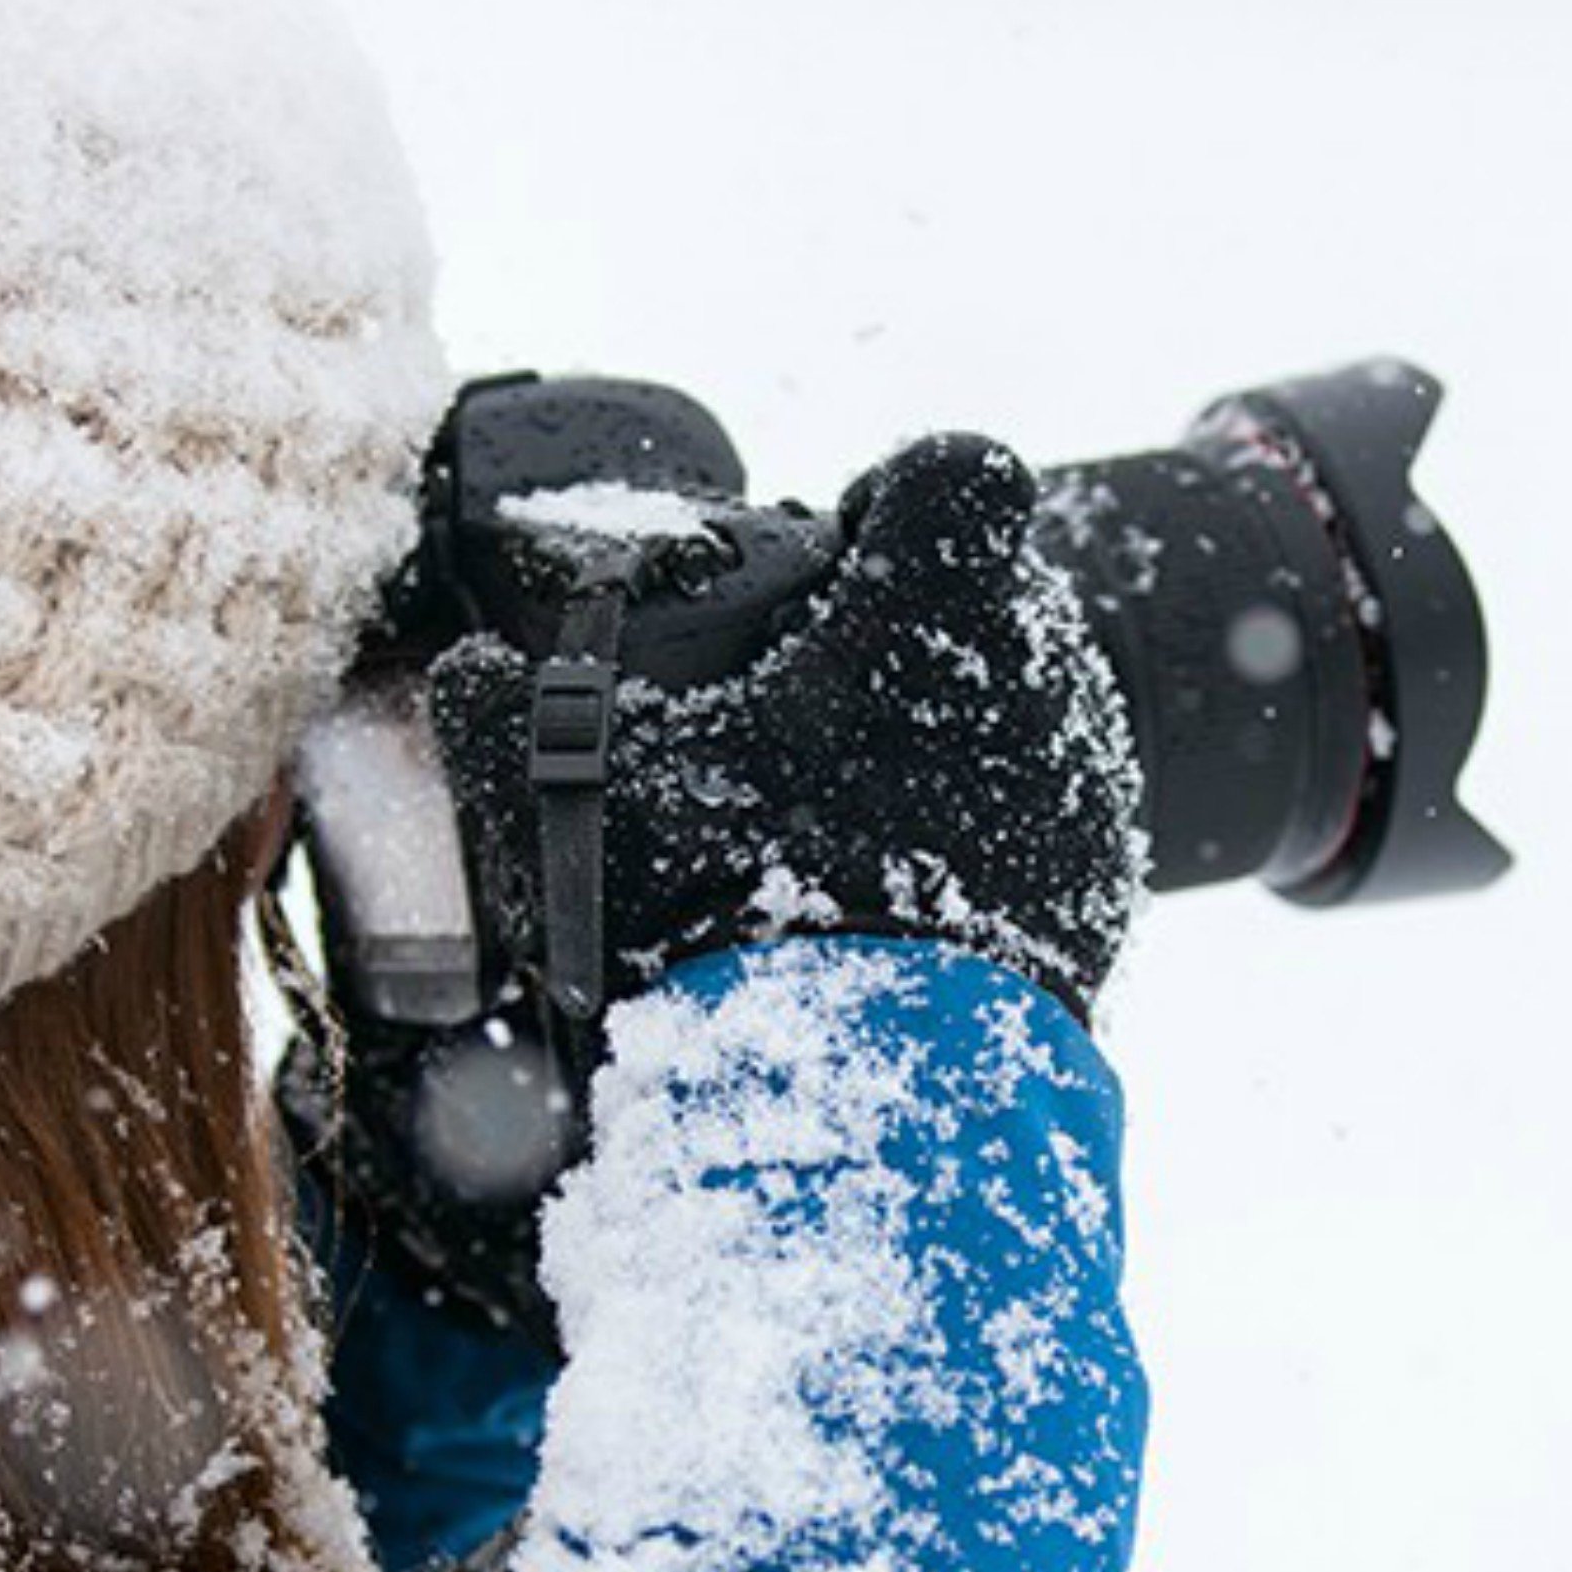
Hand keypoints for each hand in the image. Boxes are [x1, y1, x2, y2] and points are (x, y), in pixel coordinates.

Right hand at [426, 433, 1143, 1021]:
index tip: (847, 550)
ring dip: (952, 730)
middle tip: (819, 713)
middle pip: (994, 588)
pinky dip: (991, 830)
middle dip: (914, 623)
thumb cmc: (724, 915)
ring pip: (1025, 702)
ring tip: (854, 816)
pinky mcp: (1107, 878)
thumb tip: (465, 672)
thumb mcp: (589, 796)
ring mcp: (1087, 777)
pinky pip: (1046, 811)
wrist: (862, 1099)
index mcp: (934, 603)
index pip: (953, 472)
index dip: (897, 497)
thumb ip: (504, 714)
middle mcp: (1042, 669)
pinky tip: (905, 893)